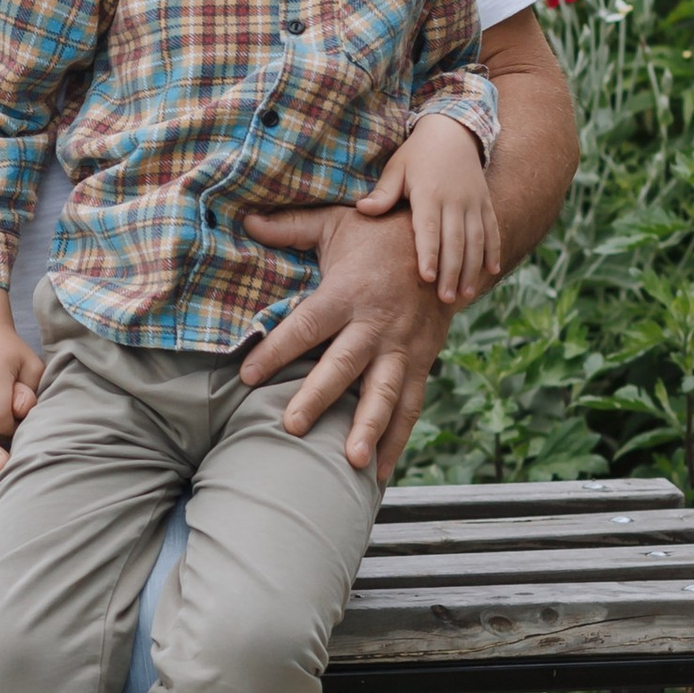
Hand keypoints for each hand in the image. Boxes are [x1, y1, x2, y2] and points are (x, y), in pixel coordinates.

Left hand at [235, 196, 454, 472]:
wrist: (447, 241)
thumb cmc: (380, 233)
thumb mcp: (336, 222)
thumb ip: (290, 227)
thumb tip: (246, 218)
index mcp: (348, 292)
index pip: (307, 326)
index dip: (277, 350)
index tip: (247, 375)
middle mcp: (376, 324)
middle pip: (343, 365)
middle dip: (318, 396)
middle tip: (293, 426)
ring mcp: (403, 347)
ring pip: (385, 392)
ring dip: (369, 428)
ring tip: (352, 462)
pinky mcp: (422, 361)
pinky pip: (411, 405)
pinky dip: (397, 441)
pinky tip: (378, 475)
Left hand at [363, 115, 501, 306]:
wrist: (453, 130)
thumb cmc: (417, 154)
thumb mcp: (396, 168)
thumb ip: (383, 193)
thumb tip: (362, 210)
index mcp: (429, 193)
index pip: (430, 228)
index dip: (430, 253)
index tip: (428, 278)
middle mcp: (455, 200)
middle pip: (456, 241)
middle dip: (452, 271)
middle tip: (447, 299)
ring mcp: (474, 202)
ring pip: (477, 240)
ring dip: (472, 268)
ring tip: (466, 294)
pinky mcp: (486, 202)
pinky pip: (493, 230)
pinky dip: (493, 251)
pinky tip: (491, 272)